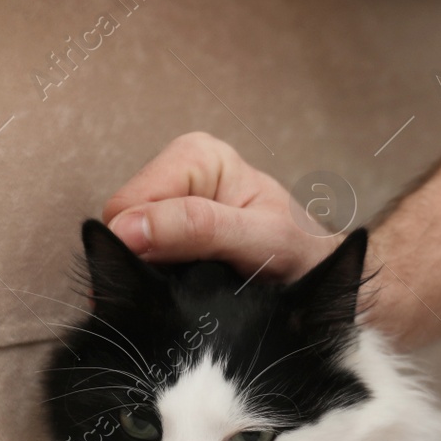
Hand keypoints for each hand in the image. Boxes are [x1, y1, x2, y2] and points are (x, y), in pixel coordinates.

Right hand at [101, 132, 340, 278]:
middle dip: (144, 257)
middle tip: (187, 284)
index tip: (168, 277)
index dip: (136, 244)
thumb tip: (131, 229)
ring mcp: (172, 201)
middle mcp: (178, 171)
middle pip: (122, 223)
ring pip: (127, 243)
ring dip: (152, 271)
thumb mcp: (260, 239)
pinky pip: (141, 255)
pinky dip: (158, 277)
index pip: (127, 205)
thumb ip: (199, 228)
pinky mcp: (170, 229)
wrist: (318, 274)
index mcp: (196, 155)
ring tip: (194, 284)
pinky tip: (186, 285)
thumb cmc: (301, 251)